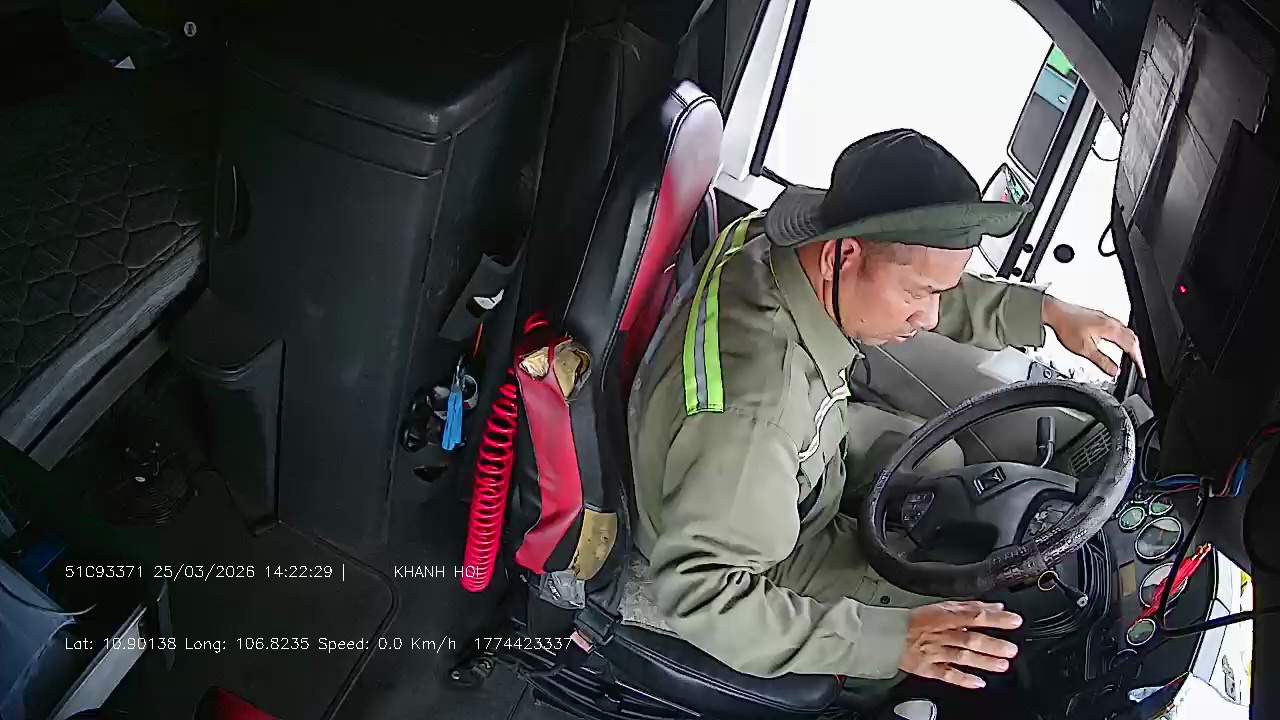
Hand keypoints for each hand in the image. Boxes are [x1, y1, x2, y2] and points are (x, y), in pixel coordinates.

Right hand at [898, 600, 1021, 688]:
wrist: (886, 634)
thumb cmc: (914, 619)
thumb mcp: (942, 606)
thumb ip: (970, 606)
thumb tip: (995, 607)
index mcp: (943, 616)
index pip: (973, 615)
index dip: (995, 618)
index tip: (1013, 621)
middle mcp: (941, 634)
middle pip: (969, 638)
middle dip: (992, 645)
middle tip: (1011, 649)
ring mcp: (934, 652)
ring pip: (961, 656)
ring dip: (983, 661)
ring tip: (1002, 665)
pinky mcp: (927, 667)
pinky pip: (946, 674)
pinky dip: (962, 679)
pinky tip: (977, 682)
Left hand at [1041, 296, 1145, 377]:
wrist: (1054, 312)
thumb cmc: (1066, 327)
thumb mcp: (1084, 350)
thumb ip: (1101, 361)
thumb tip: (1114, 371)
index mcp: (1111, 329)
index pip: (1132, 347)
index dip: (1138, 361)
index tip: (1141, 370)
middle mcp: (1111, 322)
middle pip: (1132, 338)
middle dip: (1137, 353)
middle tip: (1139, 365)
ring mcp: (1105, 318)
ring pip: (1126, 332)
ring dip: (1131, 344)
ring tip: (1132, 355)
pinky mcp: (1099, 317)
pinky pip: (1118, 327)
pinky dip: (1123, 337)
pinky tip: (1117, 341)